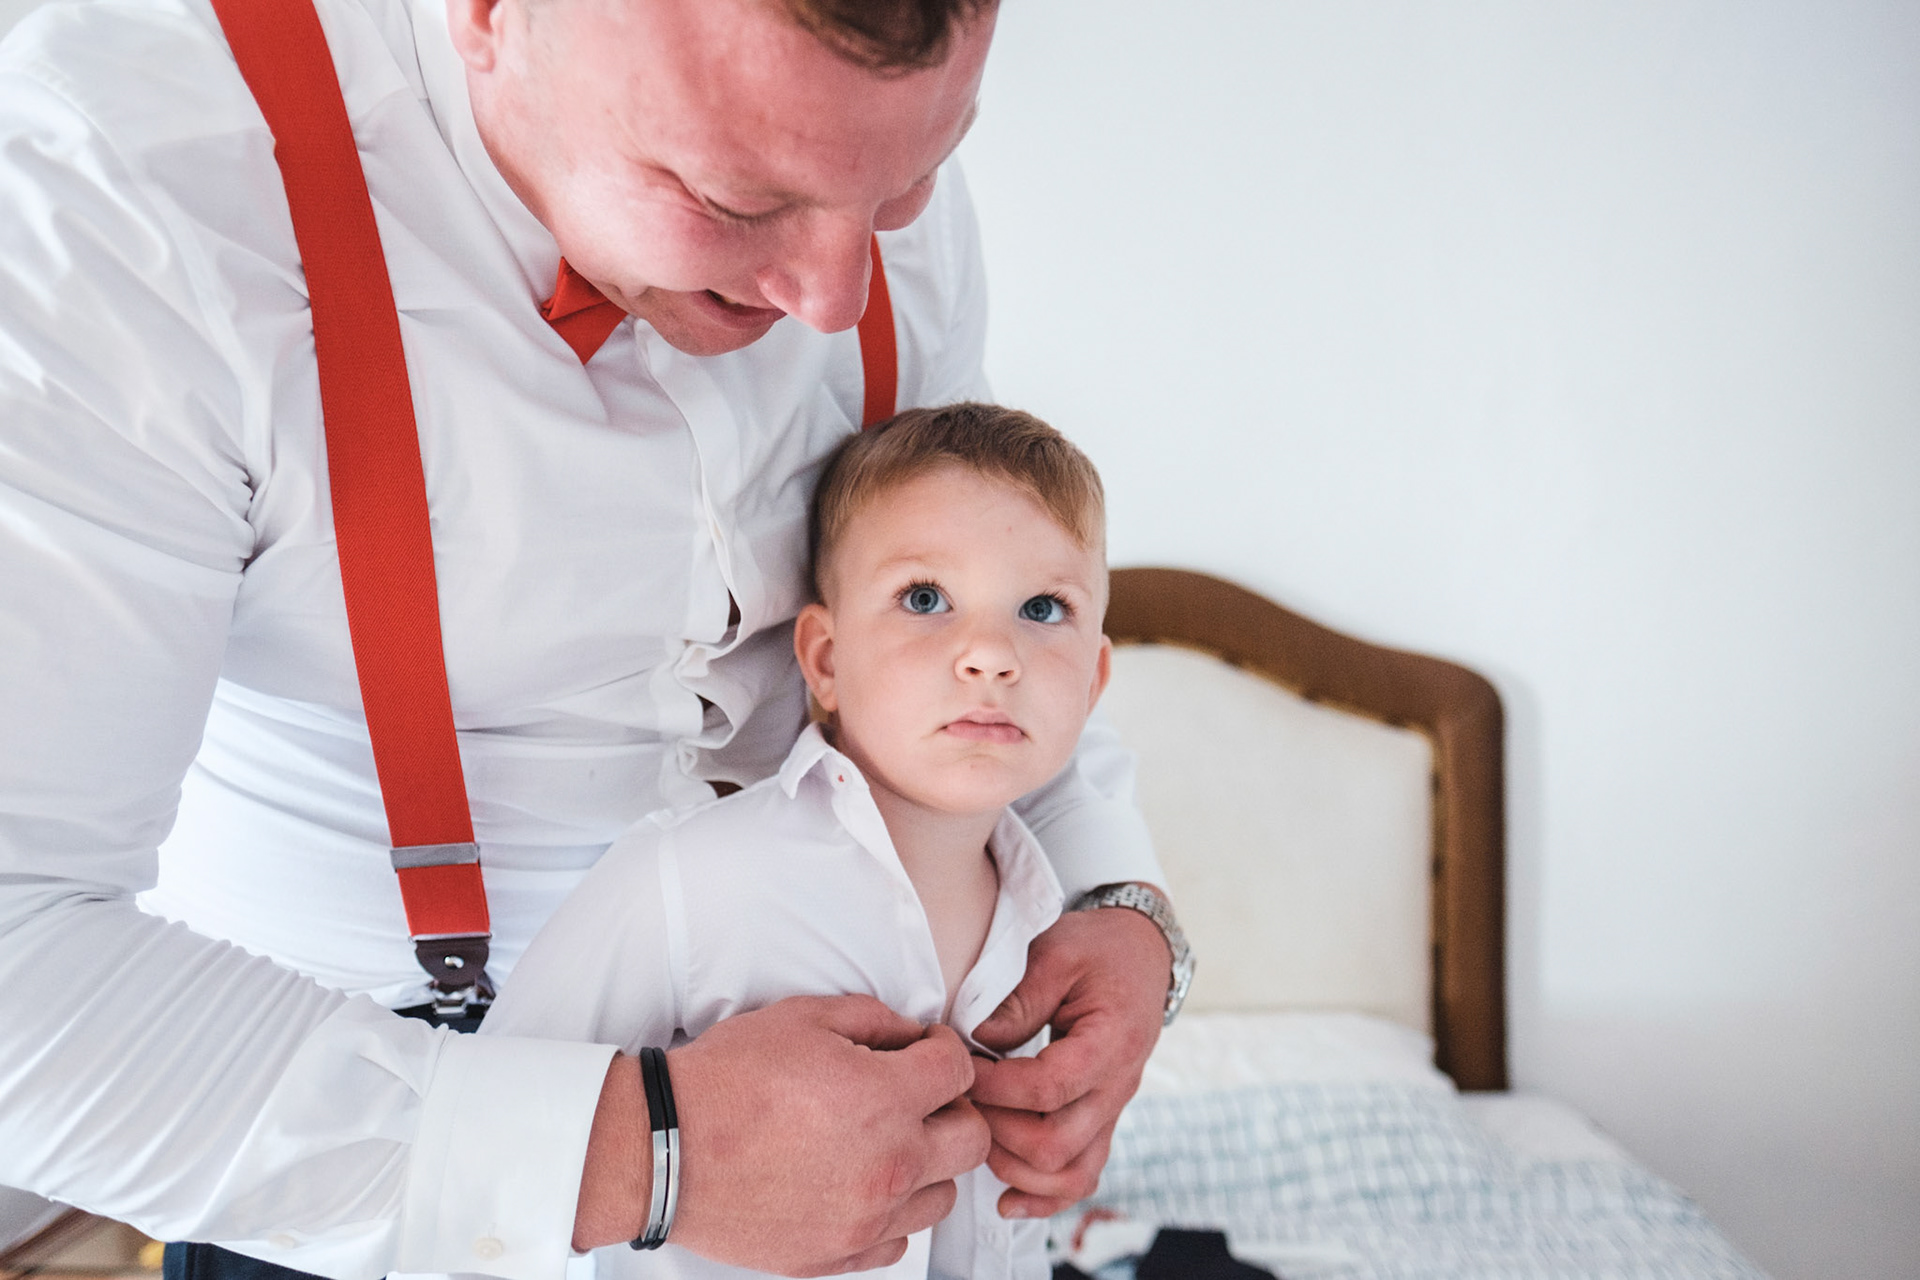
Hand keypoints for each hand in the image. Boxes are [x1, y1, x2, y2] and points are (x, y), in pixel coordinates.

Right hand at [585, 994, 988, 1275]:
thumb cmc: (724, 1083)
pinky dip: (892, 1212)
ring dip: (928, 1164)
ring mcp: (865, 1217)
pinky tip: (861, 1183)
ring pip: (943, 1196)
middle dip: (954, 1108)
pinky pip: (899, 1240)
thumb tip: (910, 1034)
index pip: (960, 1070)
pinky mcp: (838, 1254)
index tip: (926, 1049)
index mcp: (884, 1099)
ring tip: (888, 1142)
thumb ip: (873, 1019)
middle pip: (973, 1139)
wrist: (664, 1149)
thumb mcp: (803, 1018)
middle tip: (920, 1096)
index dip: (945, 1047)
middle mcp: (888, 1164)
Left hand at [967, 903, 1168, 1218]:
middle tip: (963, 1101)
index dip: (997, 1088)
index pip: (1050, 1087)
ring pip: (1070, 1174)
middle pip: (1057, 1145)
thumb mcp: (1055, 953)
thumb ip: (1017, 1000)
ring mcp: (1112, 1109)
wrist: (1141, 953)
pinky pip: (1081, 1176)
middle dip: (997, 1131)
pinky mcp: (1101, 1120)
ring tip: (977, 1134)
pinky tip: (1005, 1201)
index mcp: (1112, 1041)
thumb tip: (975, 1044)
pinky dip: (1043, 1197)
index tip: (961, 1071)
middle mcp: (1118, 1086)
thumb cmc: (1097, 948)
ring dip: (1014, 1167)